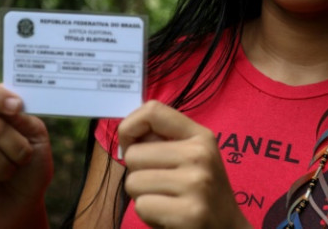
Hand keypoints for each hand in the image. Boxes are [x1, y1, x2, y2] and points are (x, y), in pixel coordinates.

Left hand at [119, 100, 251, 228]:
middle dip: (138, 174)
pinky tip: (170, 217)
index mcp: (200, 136)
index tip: (131, 146)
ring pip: (133, 182)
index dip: (130, 127)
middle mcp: (200, 154)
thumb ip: (163, 142)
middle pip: (134, 154)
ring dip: (143, 197)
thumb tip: (126, 132)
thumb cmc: (201, 193)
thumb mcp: (193, 158)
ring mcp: (196, 183)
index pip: (153, 111)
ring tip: (167, 201)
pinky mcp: (189, 213)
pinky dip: (149, 216)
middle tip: (161, 186)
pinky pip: (142, 206)